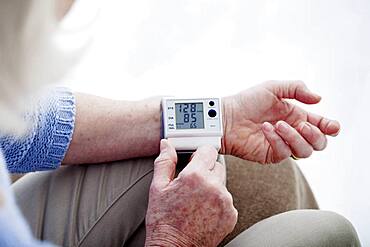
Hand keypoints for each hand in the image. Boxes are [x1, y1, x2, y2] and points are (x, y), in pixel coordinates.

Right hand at [145, 140, 236, 246]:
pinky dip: (218, 202)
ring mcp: (225, 202)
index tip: (194, 161)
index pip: (208, 150)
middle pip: (217, 166)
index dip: (199, 155)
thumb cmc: (163, 221)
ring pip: (222, 183)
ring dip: (212, 186)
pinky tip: (203, 210)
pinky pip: (226, 200)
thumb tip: (166, 145)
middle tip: (191, 184)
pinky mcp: (231, 215)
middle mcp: (214, 186)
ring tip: (195, 200)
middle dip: (206, 170)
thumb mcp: (158, 188)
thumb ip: (165, 162)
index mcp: (196, 176)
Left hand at [221, 80, 339, 163]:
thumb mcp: (273, 87)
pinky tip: (266, 129)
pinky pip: (285, 153)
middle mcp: (292, 132)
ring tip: (278, 124)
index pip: (320, 126)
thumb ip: (297, 89)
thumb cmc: (247, 101)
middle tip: (301, 124)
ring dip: (295, 137)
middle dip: (315, 135)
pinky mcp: (271, 155)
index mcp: (295, 116)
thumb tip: (319, 99)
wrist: (227, 116)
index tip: (333, 126)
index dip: (330, 127)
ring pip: (305, 151)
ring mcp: (282, 145)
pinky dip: (277, 140)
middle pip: (318, 143)